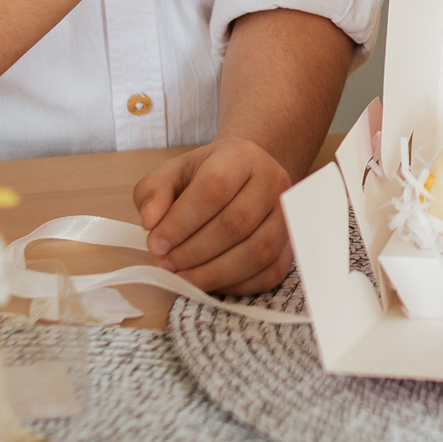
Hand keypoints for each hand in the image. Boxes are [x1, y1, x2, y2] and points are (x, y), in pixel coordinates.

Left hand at [133, 136, 295, 293]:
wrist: (243, 179)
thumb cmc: (205, 177)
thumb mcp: (172, 174)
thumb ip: (153, 192)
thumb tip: (151, 221)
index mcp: (241, 155)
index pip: (214, 188)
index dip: (182, 221)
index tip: (155, 243)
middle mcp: (273, 180)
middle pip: (236, 223)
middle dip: (194, 251)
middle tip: (166, 263)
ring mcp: (287, 214)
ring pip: (257, 251)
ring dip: (214, 273)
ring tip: (183, 277)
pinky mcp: (291, 244)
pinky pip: (270, 273)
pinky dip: (236, 285)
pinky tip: (209, 282)